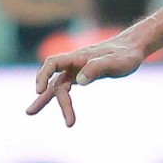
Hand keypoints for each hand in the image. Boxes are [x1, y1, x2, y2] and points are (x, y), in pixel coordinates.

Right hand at [27, 31, 146, 125]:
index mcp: (78, 57)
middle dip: (46, 97)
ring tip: (30, 112)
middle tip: (33, 114)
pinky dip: (62, 97)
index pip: (52, 63)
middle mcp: (73, 63)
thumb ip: (97, 68)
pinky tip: (59, 106)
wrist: (132, 48)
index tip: (39, 91)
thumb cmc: (125, 54)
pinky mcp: (82, 75)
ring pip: (58, 86)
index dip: (43, 76)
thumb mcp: (115, 62)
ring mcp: (76, 69)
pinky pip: (66, 87)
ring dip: (47, 99)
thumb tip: (79, 81)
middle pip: (55, 81)